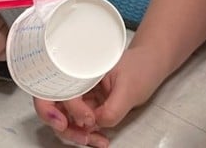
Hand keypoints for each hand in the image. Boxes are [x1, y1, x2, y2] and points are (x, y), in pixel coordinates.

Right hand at [33, 45, 164, 144]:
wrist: (151, 65)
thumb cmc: (141, 66)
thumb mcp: (129, 88)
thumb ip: (112, 109)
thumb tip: (97, 124)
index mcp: (81, 68)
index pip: (58, 88)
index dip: (62, 108)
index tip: (83, 120)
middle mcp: (76, 80)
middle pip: (54, 106)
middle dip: (63, 126)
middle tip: (82, 136)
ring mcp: (81, 94)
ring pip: (64, 118)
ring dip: (75, 133)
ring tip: (95, 140)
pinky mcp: (87, 105)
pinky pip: (78, 123)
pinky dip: (85, 134)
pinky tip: (98, 139)